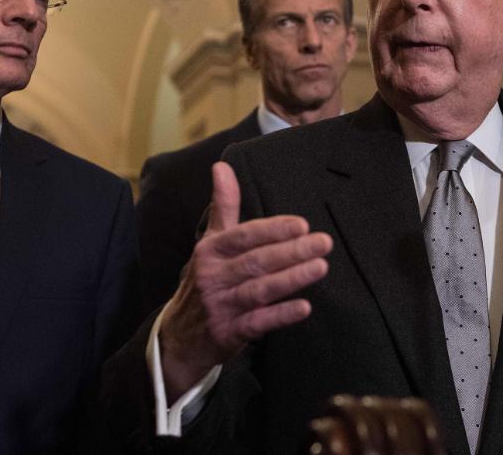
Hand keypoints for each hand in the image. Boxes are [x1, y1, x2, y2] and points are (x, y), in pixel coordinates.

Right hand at [157, 162, 330, 398]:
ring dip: (292, 278)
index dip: (272, 230)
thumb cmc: (206, 279)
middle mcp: (213, 277)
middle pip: (256, 261)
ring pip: (260, 290)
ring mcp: (220, 306)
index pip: (243, 236)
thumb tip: (222, 166)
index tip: (302, 224)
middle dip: (292, 251)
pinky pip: (257, 324)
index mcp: (210, 251)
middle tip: (324, 242)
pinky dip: (280, 315)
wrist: (179, 336)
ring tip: (321, 267)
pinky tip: (304, 307)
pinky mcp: (228, 334)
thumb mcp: (211, 242)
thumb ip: (223, 206)